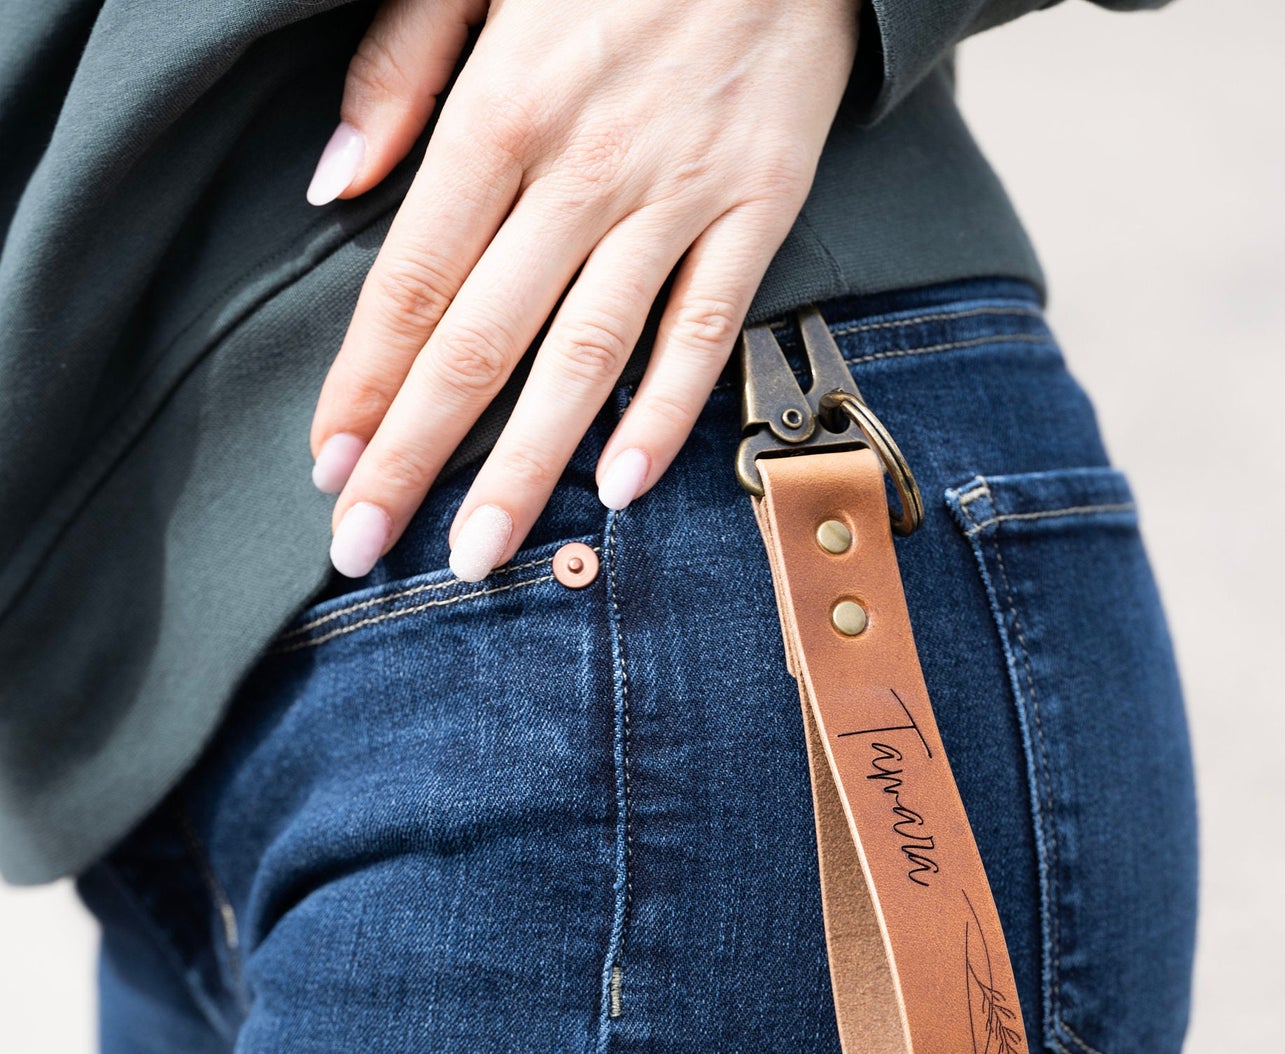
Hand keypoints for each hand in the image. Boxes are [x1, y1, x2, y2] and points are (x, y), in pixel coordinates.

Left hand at [308, 0, 860, 579]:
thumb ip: (399, 67)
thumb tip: (333, 182)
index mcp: (500, 108)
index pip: (410, 281)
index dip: (363, 385)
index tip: (326, 467)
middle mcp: (582, 168)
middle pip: (479, 343)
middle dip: (414, 457)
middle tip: (366, 547)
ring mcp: (677, 196)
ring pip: (586, 358)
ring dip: (526, 468)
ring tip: (478, 555)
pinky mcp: (759, 207)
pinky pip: (707, 329)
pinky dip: (667, 413)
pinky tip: (621, 489)